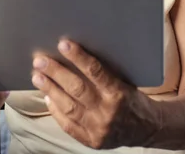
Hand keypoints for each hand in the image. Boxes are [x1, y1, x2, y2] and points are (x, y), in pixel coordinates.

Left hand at [31, 40, 160, 148]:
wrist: (147, 129)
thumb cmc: (132, 98)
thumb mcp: (125, 81)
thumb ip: (104, 72)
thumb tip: (74, 54)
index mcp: (119, 93)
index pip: (95, 71)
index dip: (78, 57)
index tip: (62, 44)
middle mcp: (108, 111)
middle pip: (76, 89)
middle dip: (55, 73)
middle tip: (40, 60)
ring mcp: (98, 128)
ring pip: (68, 107)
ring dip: (50, 89)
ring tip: (37, 76)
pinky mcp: (92, 141)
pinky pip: (68, 125)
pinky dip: (55, 110)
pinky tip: (47, 97)